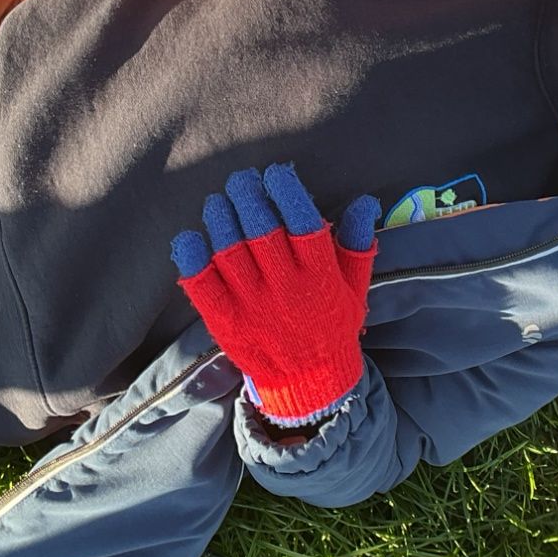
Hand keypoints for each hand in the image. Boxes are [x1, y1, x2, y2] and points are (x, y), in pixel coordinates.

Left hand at [171, 163, 378, 425]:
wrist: (307, 382)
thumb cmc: (331, 324)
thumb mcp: (355, 287)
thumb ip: (358, 244)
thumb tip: (365, 202)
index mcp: (321, 278)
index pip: (303, 225)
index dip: (286, 193)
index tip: (275, 175)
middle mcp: (286, 291)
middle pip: (261, 232)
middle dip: (248, 197)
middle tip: (242, 181)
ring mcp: (252, 307)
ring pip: (230, 250)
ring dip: (220, 218)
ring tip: (220, 202)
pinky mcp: (225, 321)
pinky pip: (202, 284)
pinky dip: (192, 257)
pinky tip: (192, 237)